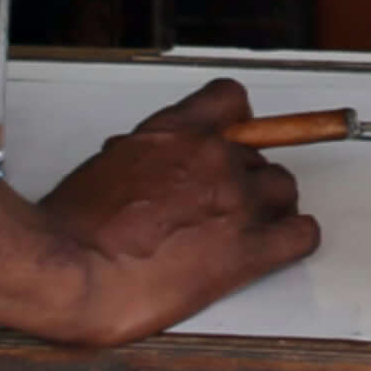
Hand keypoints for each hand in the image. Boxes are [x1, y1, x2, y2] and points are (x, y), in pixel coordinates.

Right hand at [25, 77, 318, 346]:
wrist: (71, 269)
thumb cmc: (73, 228)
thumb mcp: (108, 165)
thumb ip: (146, 158)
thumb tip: (152, 170)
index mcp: (174, 132)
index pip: (230, 100)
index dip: (238, 126)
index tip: (234, 144)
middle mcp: (213, 157)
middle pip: (260, 157)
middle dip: (245, 181)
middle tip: (220, 210)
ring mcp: (235, 201)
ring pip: (284, 190)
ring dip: (270, 209)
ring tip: (244, 232)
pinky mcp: (247, 250)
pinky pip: (300, 234)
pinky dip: (295, 239)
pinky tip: (278, 248)